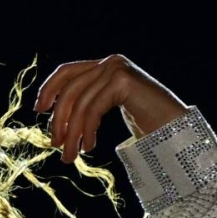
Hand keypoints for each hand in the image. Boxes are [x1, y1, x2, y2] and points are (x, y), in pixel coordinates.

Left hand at [33, 54, 188, 162]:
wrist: (178, 127)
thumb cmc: (144, 122)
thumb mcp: (109, 109)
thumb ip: (86, 105)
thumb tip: (53, 120)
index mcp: (104, 65)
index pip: (67, 71)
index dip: (49, 89)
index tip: (38, 110)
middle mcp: (110, 62)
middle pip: (70, 90)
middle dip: (59, 120)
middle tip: (56, 145)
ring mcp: (117, 69)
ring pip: (81, 103)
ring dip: (72, 133)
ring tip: (70, 155)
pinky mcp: (123, 81)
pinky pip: (93, 108)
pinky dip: (87, 130)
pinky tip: (89, 146)